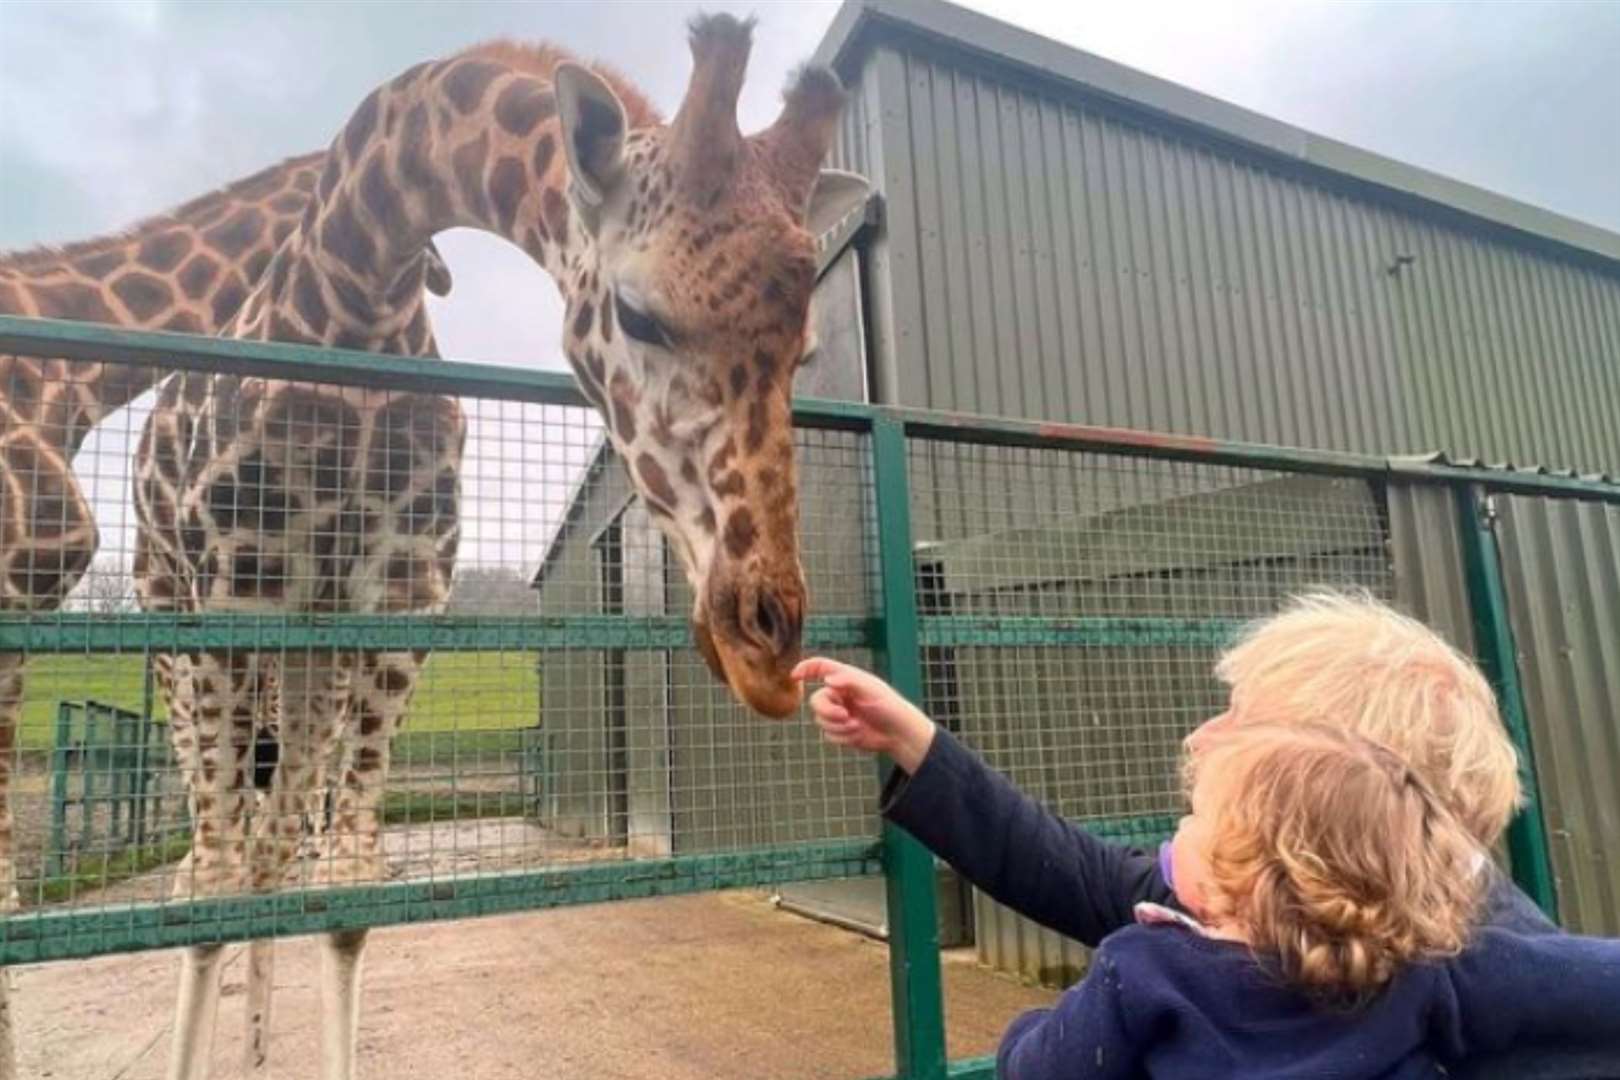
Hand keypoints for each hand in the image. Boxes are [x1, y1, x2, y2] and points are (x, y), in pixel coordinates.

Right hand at [791, 657, 936, 773]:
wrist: (898, 734)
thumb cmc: (888, 706)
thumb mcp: (871, 690)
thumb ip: (849, 681)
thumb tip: (827, 679)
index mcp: (845, 679)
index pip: (820, 667)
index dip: (805, 669)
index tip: (794, 676)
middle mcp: (839, 695)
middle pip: (816, 701)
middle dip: (828, 711)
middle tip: (844, 716)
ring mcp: (838, 713)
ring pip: (820, 720)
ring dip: (838, 726)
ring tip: (857, 726)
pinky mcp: (840, 730)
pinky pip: (828, 734)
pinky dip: (842, 736)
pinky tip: (858, 734)